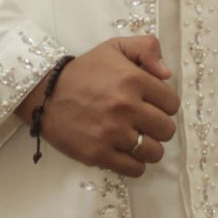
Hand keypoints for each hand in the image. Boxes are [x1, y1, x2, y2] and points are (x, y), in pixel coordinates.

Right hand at [26, 36, 179, 177]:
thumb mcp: (115, 47)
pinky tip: (125, 152)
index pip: (172, 103)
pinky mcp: (99, 154)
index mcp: (133, 80)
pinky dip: (134, 164)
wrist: (45, 94)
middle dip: (158, 126)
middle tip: (143, 122)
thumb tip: (167, 74)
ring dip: (148, 147)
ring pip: (154, 152)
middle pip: (166, 130)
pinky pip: (135, 169)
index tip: (151, 104)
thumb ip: (147, 48)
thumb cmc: (84, 71)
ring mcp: (112, 133)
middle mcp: (126, 107)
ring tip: (136, 139)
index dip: (164, 104)